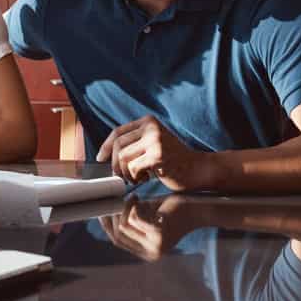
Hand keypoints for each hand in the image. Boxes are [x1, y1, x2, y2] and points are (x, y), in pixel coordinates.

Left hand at [96, 115, 211, 190]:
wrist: (200, 169)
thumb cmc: (174, 161)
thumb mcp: (153, 144)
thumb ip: (135, 143)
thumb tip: (106, 155)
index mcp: (148, 122)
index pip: (118, 132)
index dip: (106, 147)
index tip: (100, 158)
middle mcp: (151, 127)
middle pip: (118, 145)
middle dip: (115, 164)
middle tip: (122, 176)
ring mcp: (155, 140)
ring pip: (123, 157)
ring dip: (126, 172)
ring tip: (137, 178)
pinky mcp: (158, 155)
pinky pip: (133, 168)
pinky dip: (135, 177)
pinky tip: (147, 178)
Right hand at [98, 195, 194, 261]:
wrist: (196, 208)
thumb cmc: (171, 210)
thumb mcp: (147, 218)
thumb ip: (129, 221)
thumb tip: (103, 215)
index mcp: (147, 253)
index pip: (118, 241)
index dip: (107, 225)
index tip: (101, 210)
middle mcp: (151, 254)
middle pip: (118, 234)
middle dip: (114, 214)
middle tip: (117, 199)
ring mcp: (155, 245)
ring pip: (125, 225)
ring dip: (125, 207)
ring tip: (133, 196)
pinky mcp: (158, 233)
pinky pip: (134, 218)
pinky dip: (133, 204)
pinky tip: (138, 196)